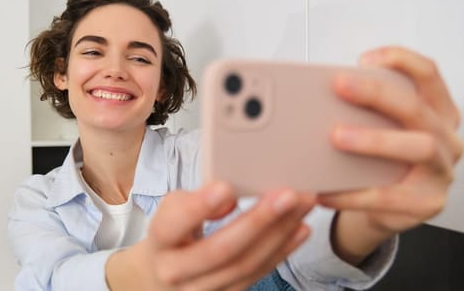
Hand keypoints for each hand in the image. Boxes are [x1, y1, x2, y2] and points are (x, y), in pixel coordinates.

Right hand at [106, 181, 315, 290]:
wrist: (165, 274)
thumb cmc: (175, 233)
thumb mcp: (173, 211)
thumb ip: (196, 201)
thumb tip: (228, 198)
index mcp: (160, 243)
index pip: (172, 226)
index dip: (198, 208)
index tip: (224, 188)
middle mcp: (176, 272)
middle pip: (220, 250)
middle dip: (258, 221)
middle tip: (288, 195)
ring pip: (246, 265)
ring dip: (280, 233)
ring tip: (303, 205)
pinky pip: (258, 273)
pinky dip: (283, 249)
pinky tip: (301, 228)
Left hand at [318, 46, 463, 264]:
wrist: (392, 211)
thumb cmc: (384, 161)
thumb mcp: (382, 129)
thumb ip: (368, 111)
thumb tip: (323, 97)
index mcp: (438, 111)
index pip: (428, 74)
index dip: (400, 60)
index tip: (364, 59)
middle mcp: (447, 138)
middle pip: (417, 109)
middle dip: (377, 94)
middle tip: (340, 86)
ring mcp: (442, 172)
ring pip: (419, 147)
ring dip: (374, 140)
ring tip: (335, 137)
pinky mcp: (428, 203)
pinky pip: (390, 197)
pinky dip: (354, 194)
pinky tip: (325, 191)